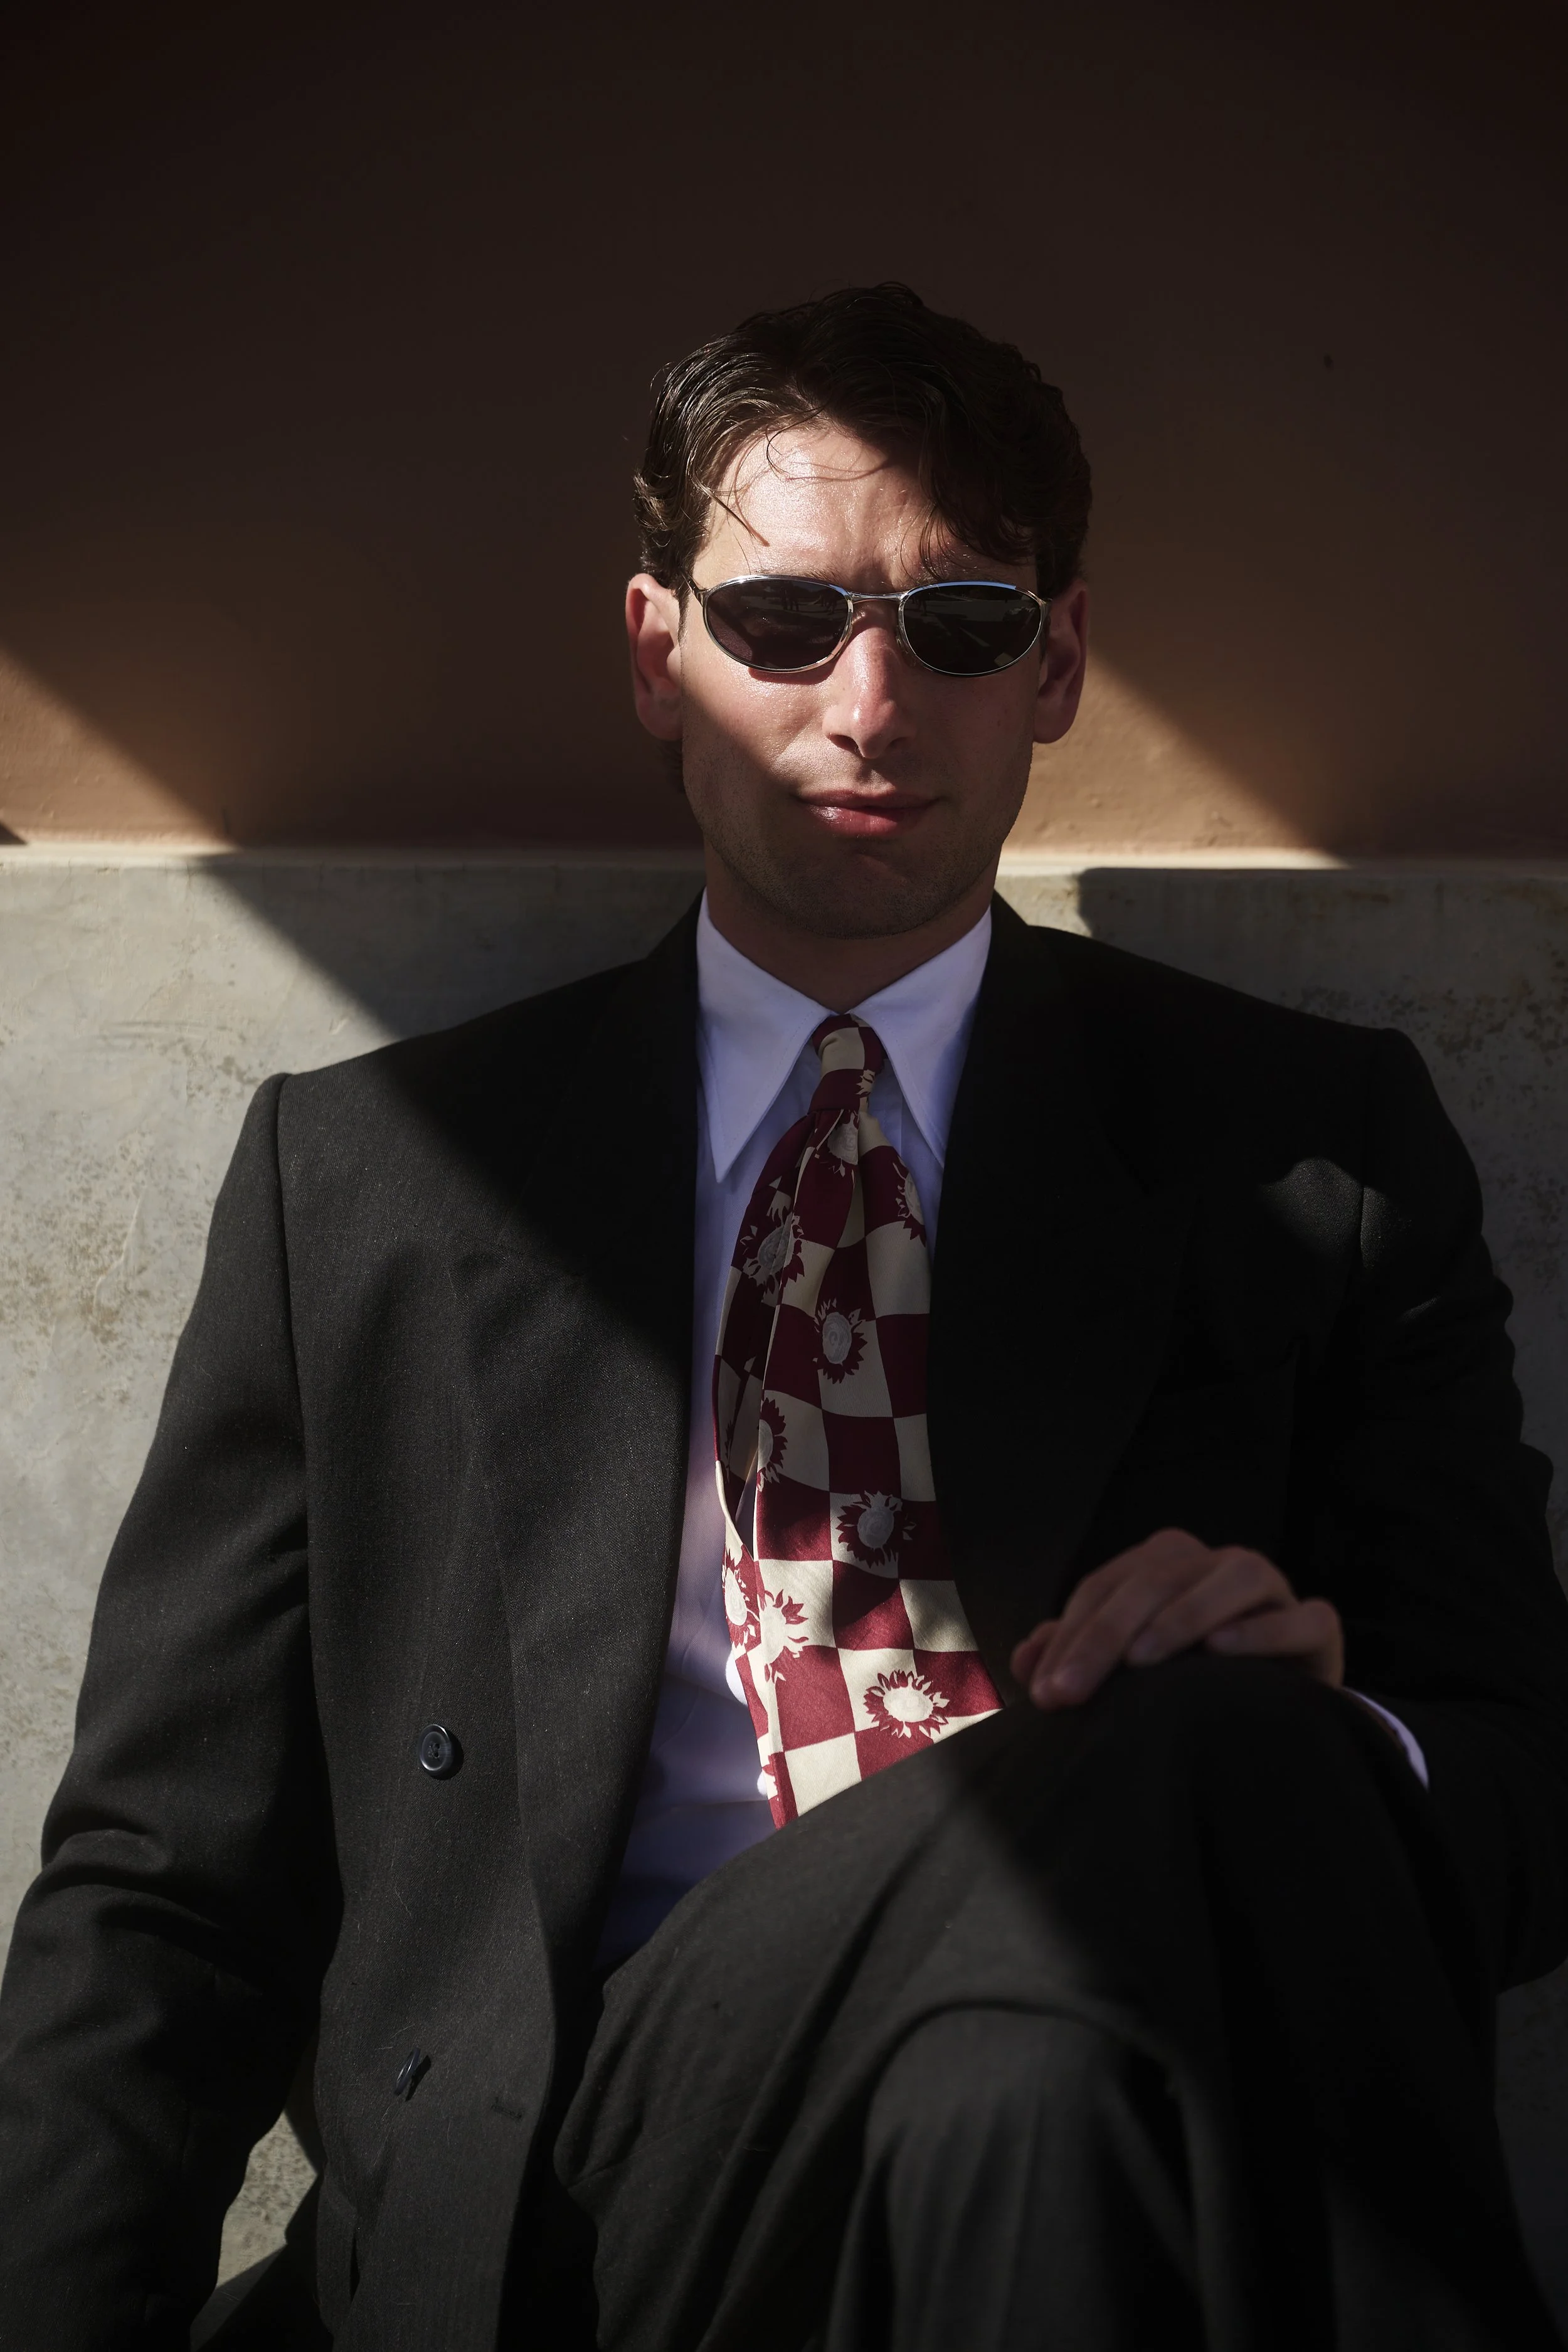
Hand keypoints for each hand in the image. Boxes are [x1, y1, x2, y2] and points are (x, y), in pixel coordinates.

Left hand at [1011, 1527, 1343, 1709]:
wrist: (1284, 1698)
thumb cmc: (1193, 1675)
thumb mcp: (1132, 1663)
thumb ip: (1077, 1652)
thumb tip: (1022, 1660)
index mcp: (1164, 1562)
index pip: (1103, 1590)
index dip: (1069, 1639)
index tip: (1043, 1695)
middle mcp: (1214, 1562)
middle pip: (1153, 1583)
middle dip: (1105, 1637)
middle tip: (1070, 1694)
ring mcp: (1270, 1586)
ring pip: (1228, 1582)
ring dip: (1181, 1617)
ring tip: (1141, 1661)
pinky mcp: (1317, 1622)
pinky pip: (1297, 1617)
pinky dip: (1260, 1630)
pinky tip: (1223, 1650)